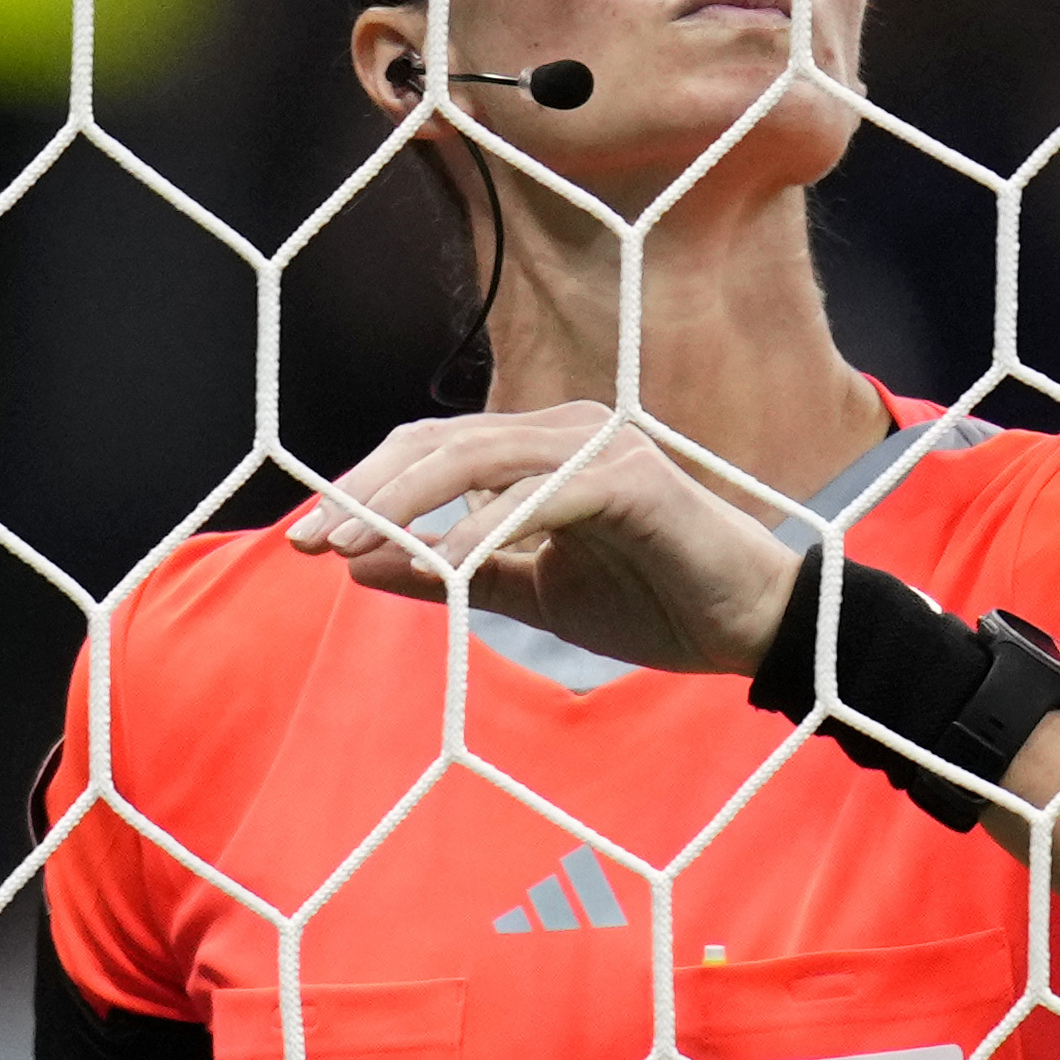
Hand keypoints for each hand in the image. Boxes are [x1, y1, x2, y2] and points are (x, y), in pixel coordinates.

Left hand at [285, 402, 801, 677]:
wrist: (752, 627)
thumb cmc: (654, 602)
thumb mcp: (534, 594)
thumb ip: (457, 574)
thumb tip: (362, 566)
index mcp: (539, 451)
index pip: (431, 451)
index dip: (364, 490)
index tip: (307, 541)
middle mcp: (564, 431)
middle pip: (440, 443)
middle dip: (366, 493)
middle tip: (310, 541)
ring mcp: (600, 447)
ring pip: (479, 458)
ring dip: (408, 506)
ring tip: (354, 548)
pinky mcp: (634, 478)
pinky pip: (542, 497)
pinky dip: (489, 530)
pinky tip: (449, 567)